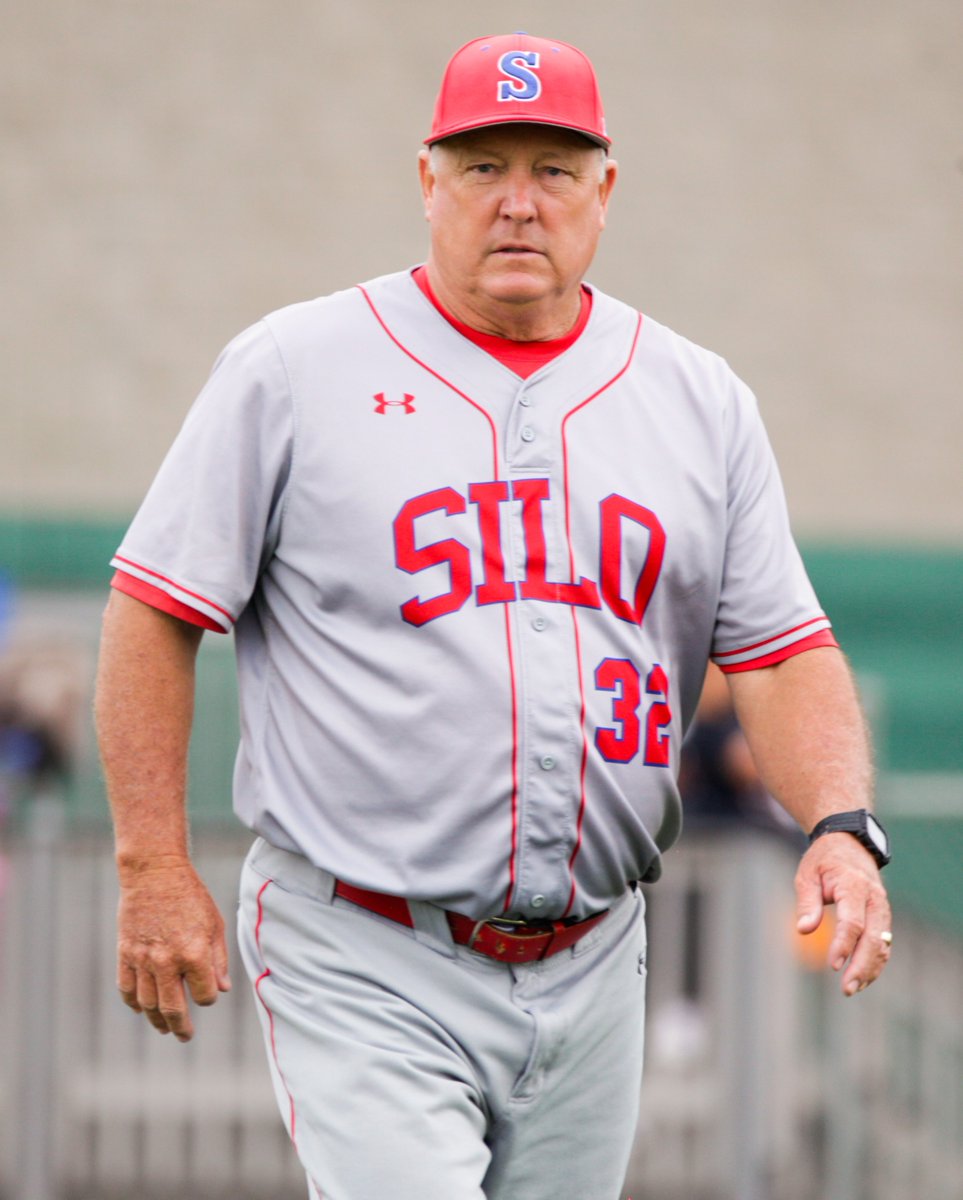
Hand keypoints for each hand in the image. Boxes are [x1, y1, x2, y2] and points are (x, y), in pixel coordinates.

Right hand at [116, 857, 230, 1040]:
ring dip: (156, 1021)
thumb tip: (222, 989)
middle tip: (185, 1036)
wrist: (155, 873)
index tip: (208, 994)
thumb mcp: (215, 924)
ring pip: (147, 1004)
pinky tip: (142, 1009)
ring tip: (165, 1028)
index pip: (204, 996)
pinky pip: (127, 988)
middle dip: (181, 1027)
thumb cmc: (191, 896)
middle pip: (173, 1009)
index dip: (208, 998)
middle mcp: (167, 961)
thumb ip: (218, 959)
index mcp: (195, 953)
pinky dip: (134, 1003)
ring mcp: (143, 959)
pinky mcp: (125, 953)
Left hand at [795, 832, 891, 995]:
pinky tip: (862, 978)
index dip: (843, 945)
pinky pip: (883, 943)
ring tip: (852, 988)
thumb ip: (808, 902)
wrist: (849, 843)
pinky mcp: (883, 917)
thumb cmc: (823, 860)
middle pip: (873, 938)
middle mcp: (874, 899)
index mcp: (854, 886)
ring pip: (883, 944)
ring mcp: (882, 909)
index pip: (853, 922)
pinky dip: (875, 962)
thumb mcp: (807, 874)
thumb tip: (804, 930)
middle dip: (861, 966)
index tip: (833, 965)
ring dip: (870, 969)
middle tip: (847, 988)